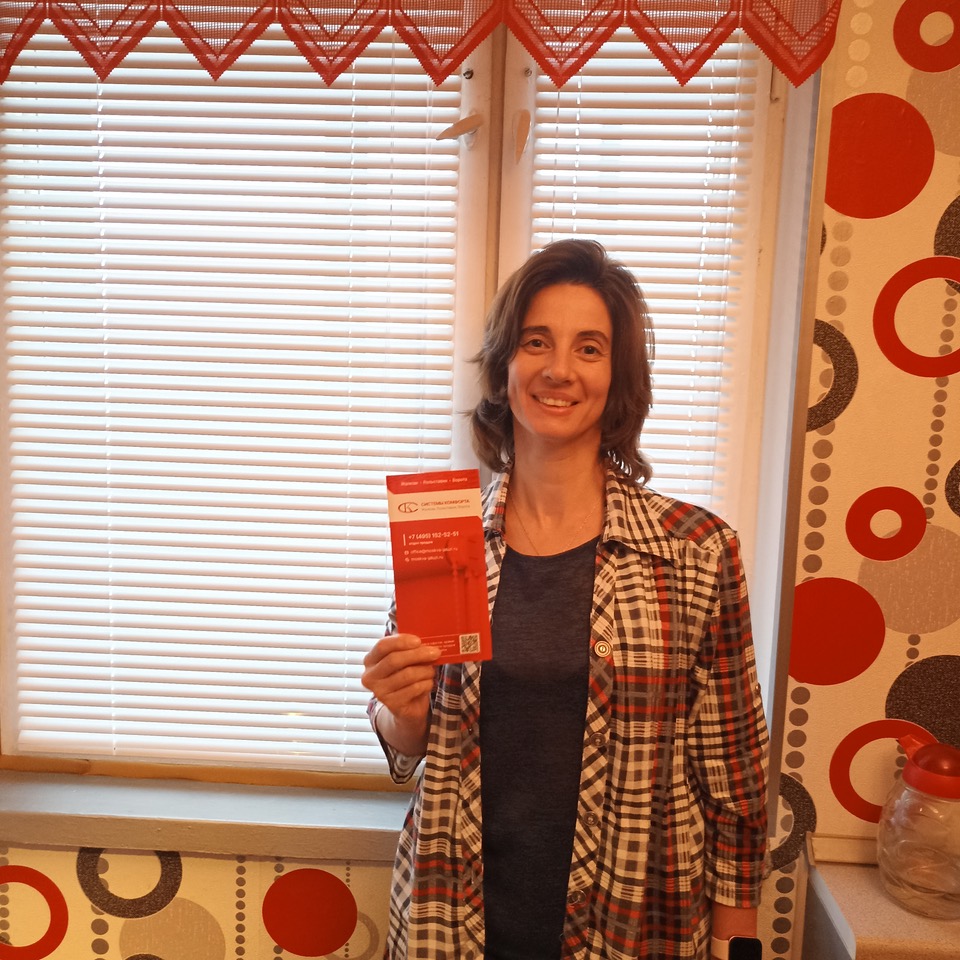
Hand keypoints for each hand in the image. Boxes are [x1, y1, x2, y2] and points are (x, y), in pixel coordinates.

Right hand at [362, 633, 439, 754]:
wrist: (408, 706)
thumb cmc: (406, 676)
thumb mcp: (405, 660)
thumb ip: (409, 647)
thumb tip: (426, 636)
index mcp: (371, 660)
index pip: (382, 646)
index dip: (401, 641)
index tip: (418, 641)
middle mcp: (370, 676)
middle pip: (394, 660)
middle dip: (418, 654)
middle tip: (435, 652)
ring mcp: (379, 692)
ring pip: (407, 675)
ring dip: (425, 670)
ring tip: (432, 670)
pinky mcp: (392, 704)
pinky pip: (414, 689)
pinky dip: (426, 683)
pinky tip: (428, 683)